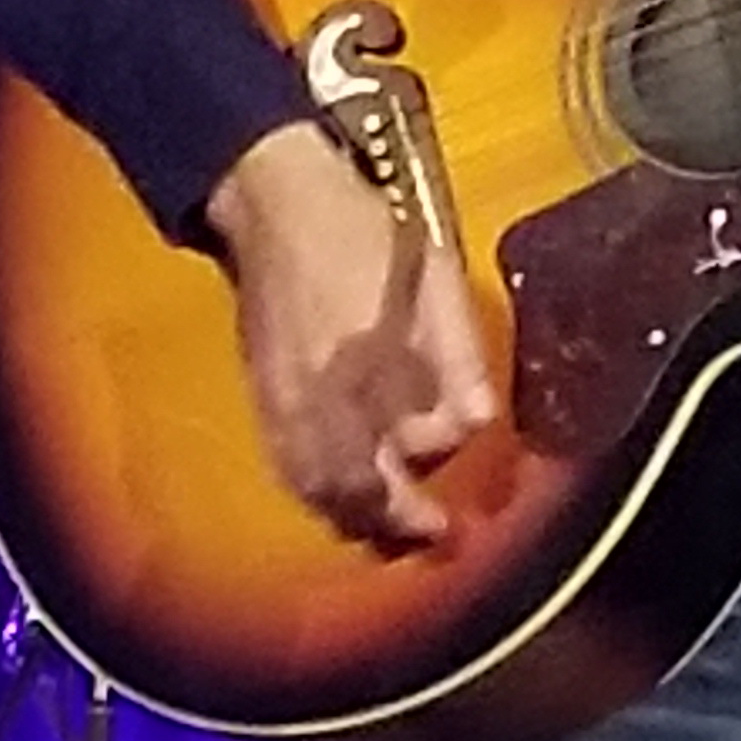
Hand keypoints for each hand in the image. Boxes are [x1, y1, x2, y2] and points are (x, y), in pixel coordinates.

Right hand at [205, 121, 498, 551]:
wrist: (275, 202)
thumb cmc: (365, 232)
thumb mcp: (434, 276)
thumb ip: (458, 352)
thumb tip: (480, 421)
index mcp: (373, 356)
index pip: (419, 439)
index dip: (446, 465)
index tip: (465, 487)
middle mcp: (324, 389)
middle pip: (358, 487)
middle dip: (397, 523)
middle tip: (432, 538)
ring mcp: (284, 396)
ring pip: (319, 487)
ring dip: (358, 519)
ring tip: (391, 532)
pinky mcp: (261, 395)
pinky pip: (288, 467)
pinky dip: (319, 496)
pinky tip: (341, 502)